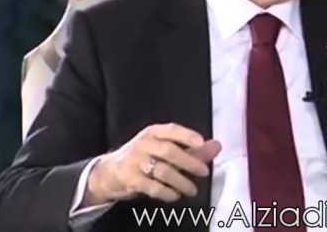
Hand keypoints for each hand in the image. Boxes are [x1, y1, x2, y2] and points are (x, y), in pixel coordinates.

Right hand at [84, 123, 221, 206]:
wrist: (110, 172)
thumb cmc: (144, 157)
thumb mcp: (165, 148)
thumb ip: (192, 149)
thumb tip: (216, 145)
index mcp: (153, 133)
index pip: (171, 130)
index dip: (186, 135)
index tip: (201, 142)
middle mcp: (144, 144)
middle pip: (169, 151)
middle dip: (189, 162)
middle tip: (204, 171)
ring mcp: (135, 162)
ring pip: (162, 171)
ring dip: (180, 182)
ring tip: (192, 190)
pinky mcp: (130, 179)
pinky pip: (151, 187)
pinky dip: (166, 192)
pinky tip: (175, 196)